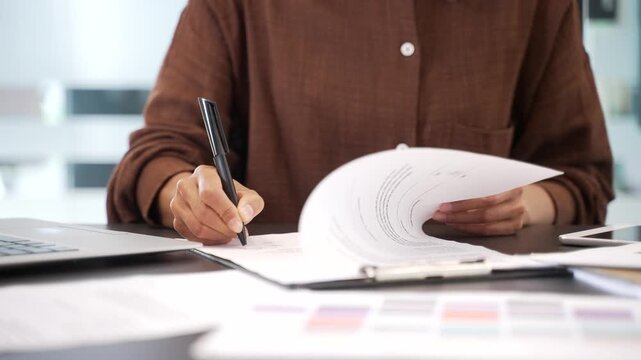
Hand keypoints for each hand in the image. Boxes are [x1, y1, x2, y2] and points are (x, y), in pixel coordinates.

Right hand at [156, 166, 263, 243]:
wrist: (208, 197)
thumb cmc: (227, 194)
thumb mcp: (245, 193)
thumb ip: (251, 202)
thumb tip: (245, 215)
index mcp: (203, 174)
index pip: (210, 193)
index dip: (226, 212)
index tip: (238, 225)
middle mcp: (186, 186)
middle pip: (203, 212)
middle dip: (223, 227)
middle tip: (237, 232)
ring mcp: (177, 203)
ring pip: (197, 227)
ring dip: (217, 235)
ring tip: (229, 234)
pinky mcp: (176, 220)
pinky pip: (192, 236)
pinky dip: (209, 240)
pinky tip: (219, 235)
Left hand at [431, 185, 554, 235]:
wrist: (524, 196)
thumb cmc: (500, 185)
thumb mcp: (493, 178)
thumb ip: (477, 181)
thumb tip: (446, 187)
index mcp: (512, 185)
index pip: (485, 197)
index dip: (463, 203)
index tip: (443, 204)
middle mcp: (517, 202)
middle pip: (484, 212)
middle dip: (458, 214)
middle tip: (439, 214)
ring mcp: (517, 217)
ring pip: (485, 224)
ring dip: (462, 223)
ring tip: (445, 220)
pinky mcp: (513, 228)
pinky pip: (488, 232)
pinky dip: (470, 229)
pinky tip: (457, 225)